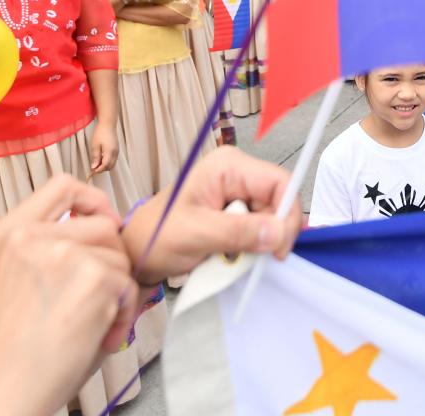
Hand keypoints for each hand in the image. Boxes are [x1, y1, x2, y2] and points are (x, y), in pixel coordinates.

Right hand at [0, 175, 136, 415]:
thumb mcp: (6, 285)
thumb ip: (46, 255)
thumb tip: (102, 244)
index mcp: (5, 233)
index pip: (62, 185)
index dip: (94, 200)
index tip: (104, 223)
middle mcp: (30, 235)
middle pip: (103, 223)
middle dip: (112, 260)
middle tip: (103, 297)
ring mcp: (61, 253)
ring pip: (119, 257)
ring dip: (118, 294)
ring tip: (95, 327)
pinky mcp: (90, 277)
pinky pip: (128, 286)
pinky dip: (123, 316)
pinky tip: (100, 339)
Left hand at [89, 121, 117, 173]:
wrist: (108, 125)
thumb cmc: (100, 133)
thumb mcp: (95, 145)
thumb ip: (95, 157)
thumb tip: (94, 167)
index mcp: (110, 152)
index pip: (105, 166)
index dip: (98, 170)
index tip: (91, 172)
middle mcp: (115, 153)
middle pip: (109, 167)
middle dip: (101, 170)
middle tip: (93, 169)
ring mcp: (117, 152)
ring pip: (112, 164)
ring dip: (104, 166)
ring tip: (96, 164)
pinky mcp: (117, 150)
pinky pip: (113, 160)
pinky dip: (107, 163)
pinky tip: (101, 159)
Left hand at [124, 146, 303, 285]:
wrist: (138, 252)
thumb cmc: (157, 236)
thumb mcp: (197, 234)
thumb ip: (238, 232)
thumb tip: (279, 233)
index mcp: (228, 166)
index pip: (279, 182)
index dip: (287, 214)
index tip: (279, 249)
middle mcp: (237, 173)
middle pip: (280, 200)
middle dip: (273, 232)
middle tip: (257, 258)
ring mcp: (237, 192)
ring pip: (272, 217)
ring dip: (262, 242)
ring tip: (236, 257)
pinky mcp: (237, 211)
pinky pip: (261, 227)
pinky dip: (254, 246)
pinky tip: (236, 255)